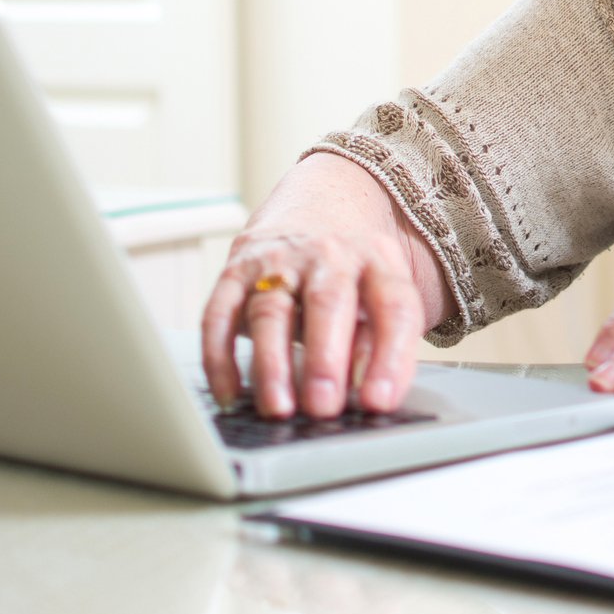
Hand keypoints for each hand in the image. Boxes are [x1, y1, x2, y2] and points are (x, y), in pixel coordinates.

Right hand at [201, 153, 444, 418]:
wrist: (317, 204)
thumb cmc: (353, 273)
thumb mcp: (380, 296)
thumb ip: (380, 342)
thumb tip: (372, 397)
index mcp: (378, 258)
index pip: (393, 306)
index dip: (389, 357)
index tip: (378, 403)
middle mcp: (329, 252)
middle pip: (328, 302)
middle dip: (325, 358)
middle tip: (323, 407)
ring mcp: (279, 259)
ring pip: (271, 310)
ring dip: (272, 363)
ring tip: (279, 409)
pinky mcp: (236, 269)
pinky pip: (220, 314)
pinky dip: (220, 356)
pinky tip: (230, 394)